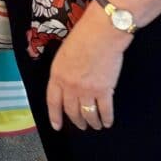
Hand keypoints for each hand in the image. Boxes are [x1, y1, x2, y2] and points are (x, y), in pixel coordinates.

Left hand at [46, 4, 129, 131]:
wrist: (101, 34)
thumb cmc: (82, 37)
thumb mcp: (63, 53)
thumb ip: (62, 70)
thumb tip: (66, 82)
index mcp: (57, 75)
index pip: (53, 101)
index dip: (54, 116)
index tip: (56, 126)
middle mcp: (70, 86)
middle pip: (71, 110)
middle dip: (76, 121)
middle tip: (81, 126)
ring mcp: (87, 90)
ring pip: (87, 114)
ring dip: (91, 122)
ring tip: (94, 125)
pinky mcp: (104, 90)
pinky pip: (104, 111)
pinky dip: (106, 119)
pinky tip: (107, 122)